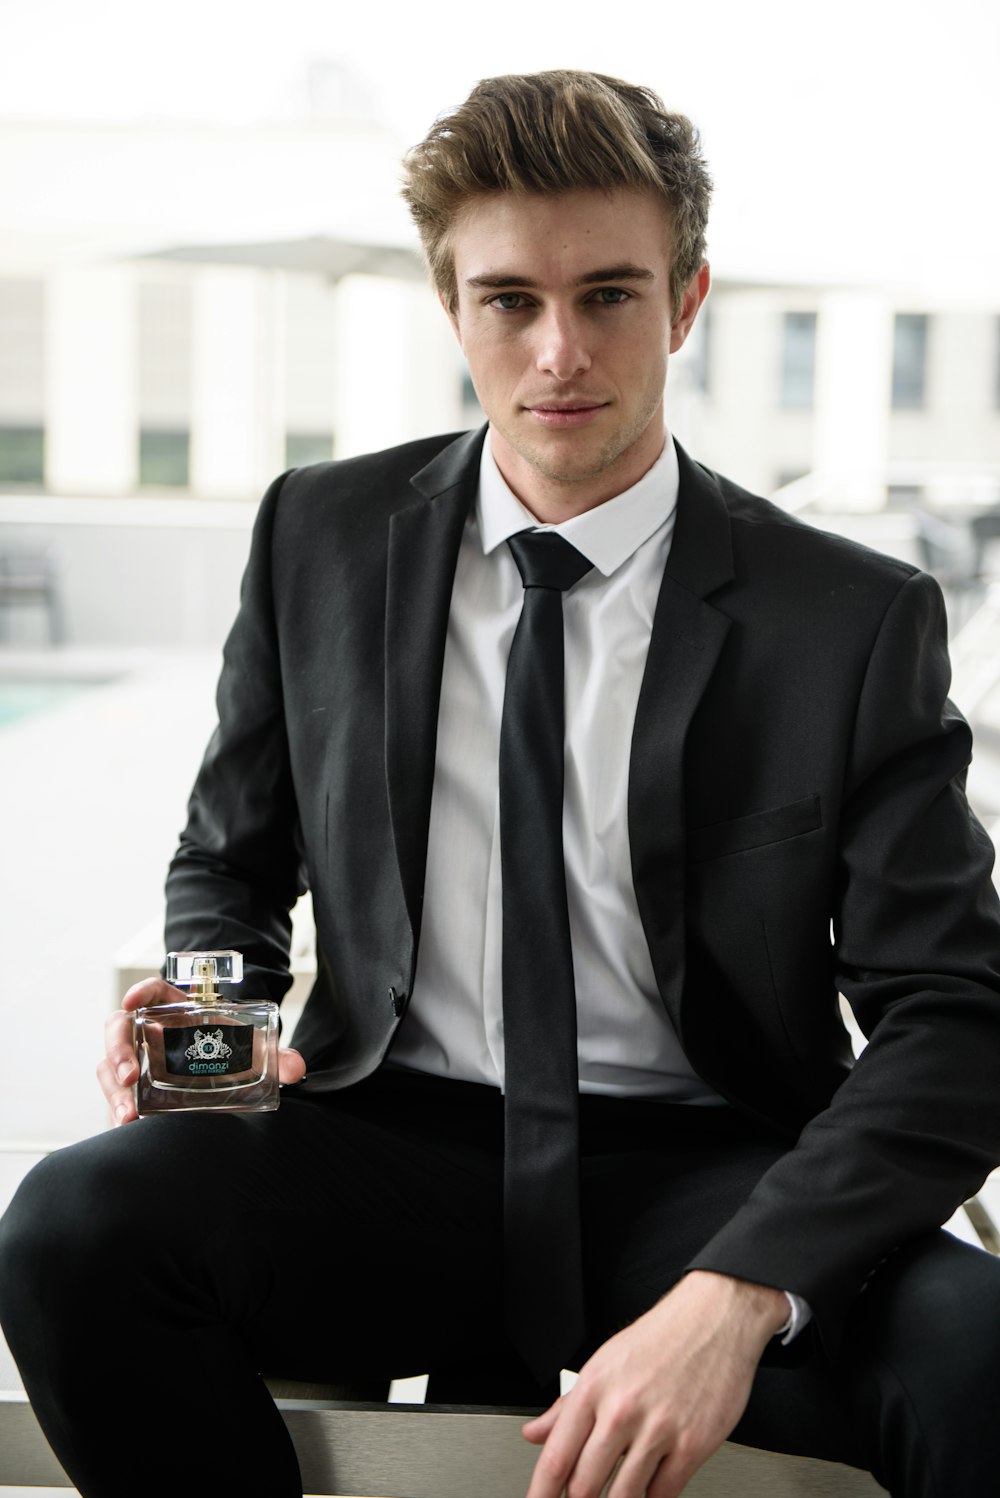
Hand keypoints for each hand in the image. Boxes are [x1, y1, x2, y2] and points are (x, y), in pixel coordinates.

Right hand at [97, 976, 307, 1126]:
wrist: (223, 1068)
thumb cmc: (230, 1047)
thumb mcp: (251, 1047)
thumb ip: (275, 1054)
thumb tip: (297, 1069)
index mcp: (175, 1010)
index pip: (152, 992)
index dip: (140, 991)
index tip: (132, 1000)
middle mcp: (148, 1032)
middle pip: (118, 1030)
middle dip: (118, 1051)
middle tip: (128, 1075)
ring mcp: (136, 1060)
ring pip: (109, 1067)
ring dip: (113, 1090)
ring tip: (126, 1115)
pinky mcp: (132, 1088)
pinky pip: (115, 1096)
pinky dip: (117, 1111)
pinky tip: (125, 1128)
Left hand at [522, 1270, 787, 1497]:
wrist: (714, 1318)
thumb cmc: (659, 1339)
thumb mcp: (603, 1363)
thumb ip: (566, 1406)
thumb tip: (535, 1435)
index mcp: (593, 1389)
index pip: (557, 1458)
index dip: (542, 1493)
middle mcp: (622, 1410)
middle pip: (586, 1485)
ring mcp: (658, 1429)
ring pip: (625, 1496)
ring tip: (616, 1495)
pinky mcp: (693, 1444)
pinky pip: (664, 1493)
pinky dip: (653, 1496)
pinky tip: (649, 1487)